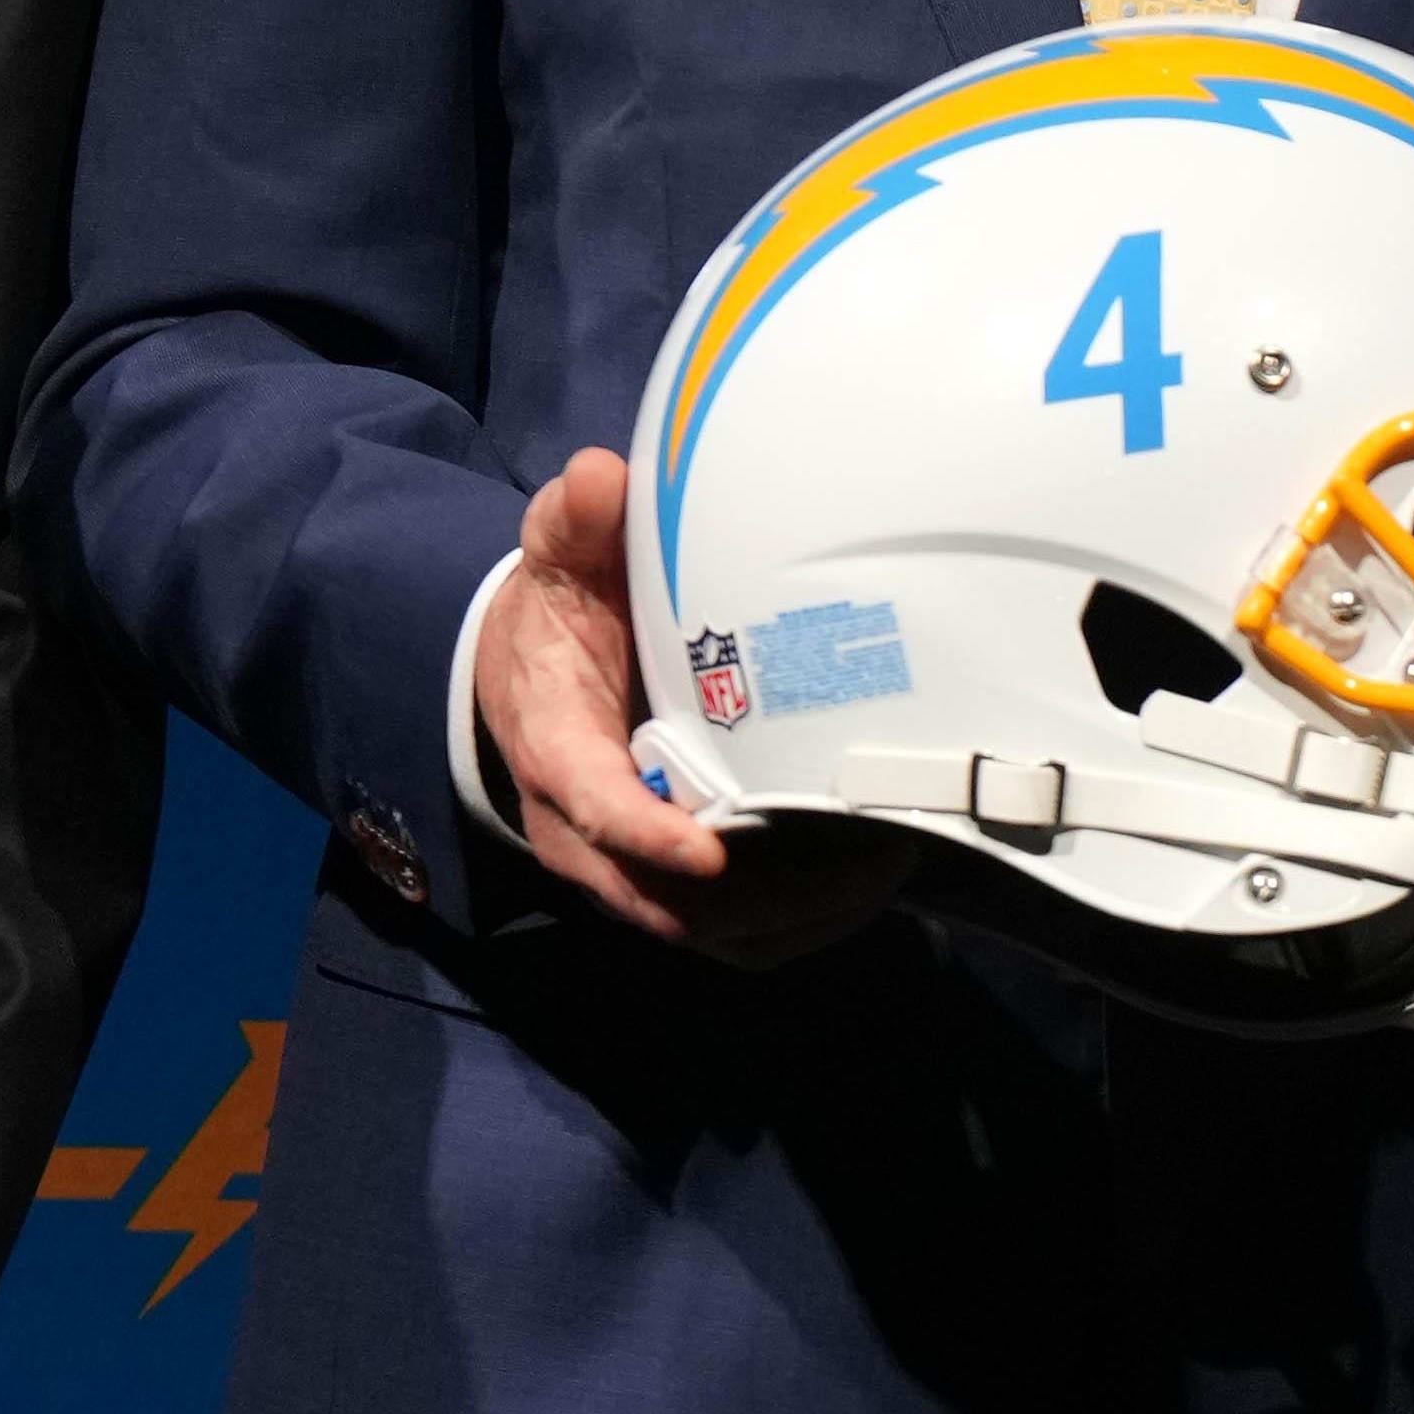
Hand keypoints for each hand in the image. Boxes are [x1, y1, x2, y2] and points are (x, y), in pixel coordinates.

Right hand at [482, 452, 920, 959]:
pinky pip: (739, 936)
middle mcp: (589, 831)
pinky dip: (802, 924)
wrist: (528, 678)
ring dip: (798, 914)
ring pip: (712, 929)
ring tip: (885, 863)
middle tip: (861, 852)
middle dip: (761, 890)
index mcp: (557, 748)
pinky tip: (870, 880)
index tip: (711, 848)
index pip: (593, 807)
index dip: (648, 837)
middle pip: (667, 897)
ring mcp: (633, 868)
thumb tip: (602, 477)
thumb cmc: (560, 618)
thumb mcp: (557, 560)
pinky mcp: (675, 886)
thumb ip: (578, 522)